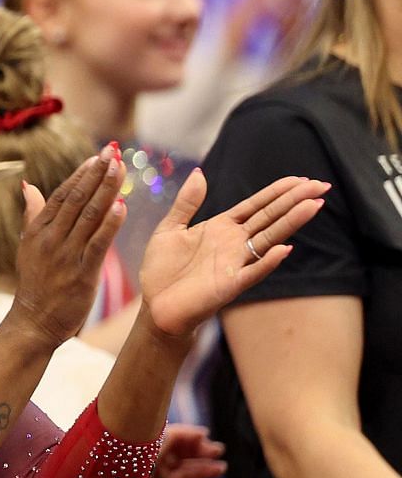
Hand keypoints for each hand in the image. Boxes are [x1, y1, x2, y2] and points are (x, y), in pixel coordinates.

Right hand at [5, 149, 126, 348]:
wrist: (34, 321)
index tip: (98, 154)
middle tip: (112, 151)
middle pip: (77, 199)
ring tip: (120, 169)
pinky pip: (97, 244)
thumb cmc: (35, 282)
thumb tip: (27, 185)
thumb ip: (32, 213)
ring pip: (89, 216)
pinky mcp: (81, 273)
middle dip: (96, 173)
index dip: (82, 173)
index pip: (63, 193)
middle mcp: (51, 238)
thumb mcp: (27, 245)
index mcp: (38, 229)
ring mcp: (66, 254)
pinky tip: (121, 206)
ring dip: (106, 190)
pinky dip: (110, 224)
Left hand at [138, 168, 325, 335]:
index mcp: (221, 228)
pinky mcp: (230, 285)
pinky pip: (253, 272)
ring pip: (269, 239)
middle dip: (294, 201)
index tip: (301, 178)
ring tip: (314, 205)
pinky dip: (268, 262)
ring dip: (291, 223)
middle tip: (321, 185)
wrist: (155, 304)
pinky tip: (285, 249)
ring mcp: (235, 264)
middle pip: (270, 218)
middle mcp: (234, 244)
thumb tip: (199, 173)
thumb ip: (186, 203)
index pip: (256, 206)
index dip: (277, 192)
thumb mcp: (170, 228)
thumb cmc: (163, 269)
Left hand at [150, 423, 224, 477]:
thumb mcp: (145, 462)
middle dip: (197, 451)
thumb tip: (190, 432)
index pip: (162, 439)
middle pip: (173, 456)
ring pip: (180, 476)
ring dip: (202, 470)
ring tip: (221, 468)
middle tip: (219, 449)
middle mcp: (144, 472)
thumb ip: (165, 442)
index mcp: (137, 456)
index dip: (184, 435)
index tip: (205, 434)